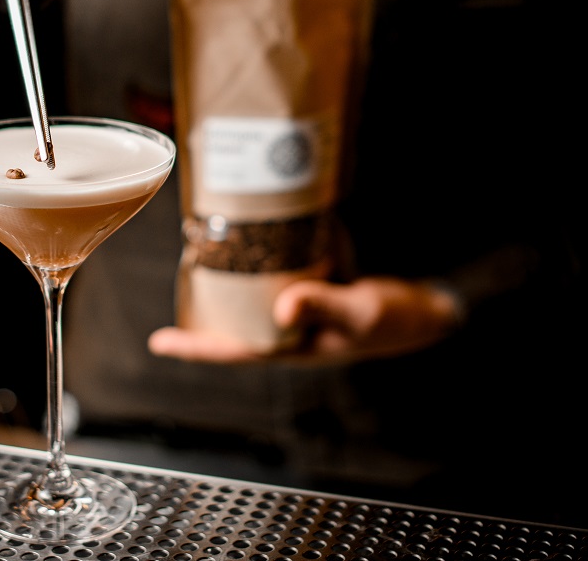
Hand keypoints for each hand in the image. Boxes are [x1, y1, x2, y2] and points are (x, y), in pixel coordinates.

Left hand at [148, 276, 460, 364]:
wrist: (428, 307)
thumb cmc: (395, 320)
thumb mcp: (359, 312)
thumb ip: (323, 306)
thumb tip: (282, 307)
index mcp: (291, 346)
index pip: (232, 351)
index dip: (194, 347)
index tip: (158, 342)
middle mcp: (287, 330)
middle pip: (232, 321)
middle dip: (201, 306)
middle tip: (175, 272)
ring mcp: (297, 310)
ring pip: (249, 298)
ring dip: (225, 279)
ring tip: (200, 250)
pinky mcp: (310, 286)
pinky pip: (274, 276)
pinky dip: (259, 260)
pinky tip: (249, 237)